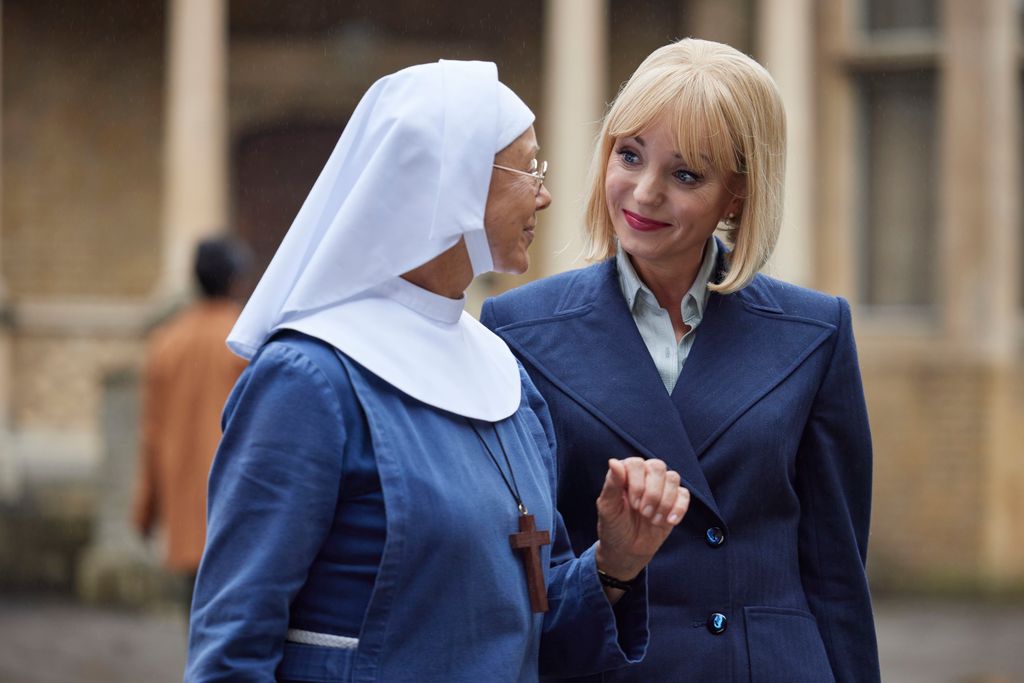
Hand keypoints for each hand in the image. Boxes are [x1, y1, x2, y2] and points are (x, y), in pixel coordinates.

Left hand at [594, 457, 689, 580]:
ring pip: (672, 478)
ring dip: (664, 502)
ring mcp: (661, 487)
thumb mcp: (608, 509)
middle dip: (652, 493)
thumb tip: (613, 461)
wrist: (628, 551)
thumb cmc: (614, 527)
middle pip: (657, 466)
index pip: (636, 463)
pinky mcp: (675, 501)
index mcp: (625, 473)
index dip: (637, 483)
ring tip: (653, 520)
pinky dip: (678, 509)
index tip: (632, 504)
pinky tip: (669, 521)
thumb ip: (611, 485)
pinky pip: (684, 494)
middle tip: (643, 513)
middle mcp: (644, 475)